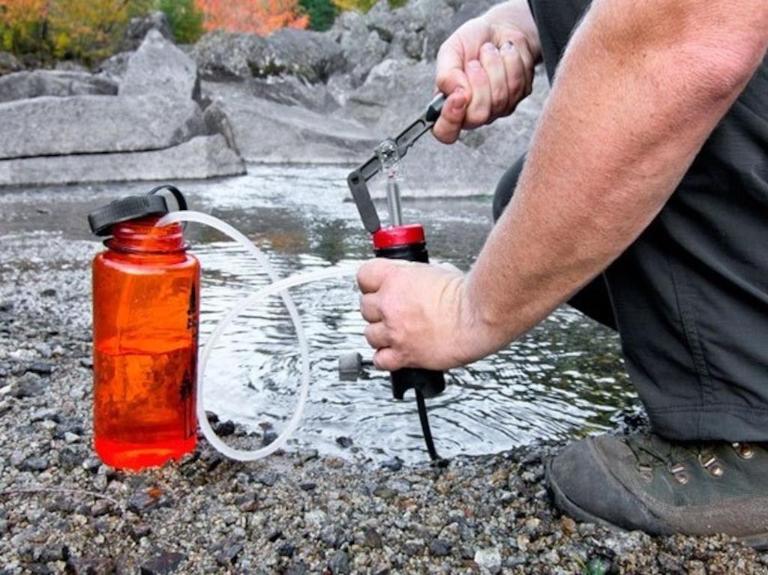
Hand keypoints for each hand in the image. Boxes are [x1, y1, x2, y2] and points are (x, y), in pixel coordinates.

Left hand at [357, 259, 489, 371]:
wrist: (479, 316)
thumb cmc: (467, 294)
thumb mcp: (438, 271)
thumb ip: (417, 277)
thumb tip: (417, 281)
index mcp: (396, 279)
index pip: (364, 276)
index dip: (371, 282)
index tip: (377, 287)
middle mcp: (390, 304)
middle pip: (365, 306)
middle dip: (378, 309)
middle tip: (392, 311)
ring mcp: (395, 331)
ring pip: (369, 334)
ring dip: (380, 333)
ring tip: (396, 332)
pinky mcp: (404, 354)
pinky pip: (380, 360)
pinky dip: (385, 357)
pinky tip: (394, 352)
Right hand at [434, 14, 536, 143]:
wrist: (500, 28)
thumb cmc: (471, 42)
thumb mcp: (450, 52)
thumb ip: (446, 75)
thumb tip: (455, 93)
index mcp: (449, 106)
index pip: (445, 132)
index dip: (451, 120)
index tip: (459, 96)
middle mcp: (472, 113)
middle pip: (477, 116)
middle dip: (478, 82)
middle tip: (474, 62)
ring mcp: (497, 109)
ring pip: (500, 100)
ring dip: (494, 66)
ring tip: (489, 52)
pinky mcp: (518, 98)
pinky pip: (517, 86)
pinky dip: (511, 62)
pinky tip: (505, 54)